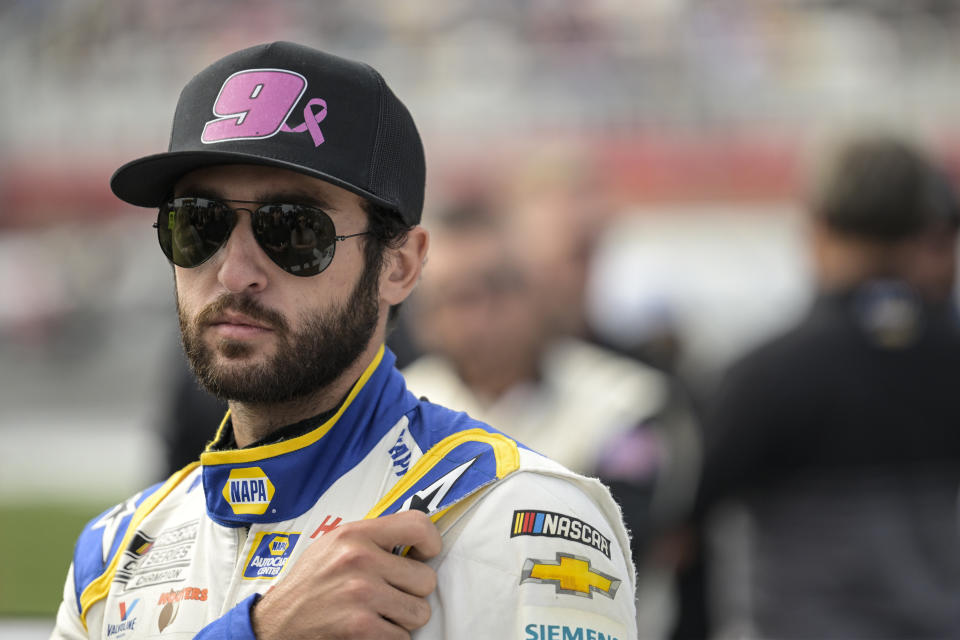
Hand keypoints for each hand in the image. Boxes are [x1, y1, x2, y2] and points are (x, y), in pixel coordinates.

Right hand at [251, 510, 441, 638]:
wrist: (275, 624)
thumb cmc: (308, 586)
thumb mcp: (333, 545)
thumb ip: (371, 539)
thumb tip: (414, 539)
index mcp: (354, 534)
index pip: (417, 525)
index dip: (431, 543)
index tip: (425, 555)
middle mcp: (359, 560)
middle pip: (426, 579)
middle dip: (412, 592)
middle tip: (389, 595)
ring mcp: (362, 594)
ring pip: (420, 612)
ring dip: (402, 619)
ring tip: (377, 613)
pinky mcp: (361, 628)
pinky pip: (403, 638)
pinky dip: (390, 639)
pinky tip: (368, 630)